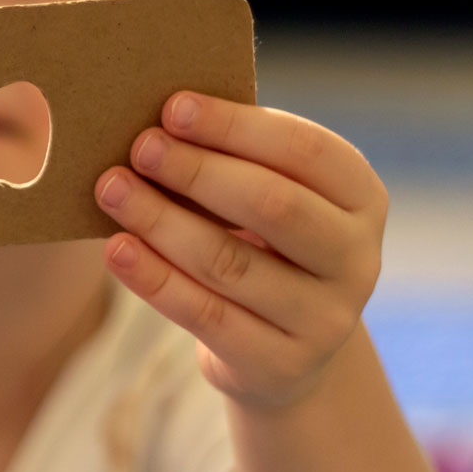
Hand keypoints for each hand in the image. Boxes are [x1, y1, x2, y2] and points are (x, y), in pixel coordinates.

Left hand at [93, 91, 387, 410]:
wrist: (285, 351)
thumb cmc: (262, 246)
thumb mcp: (270, 198)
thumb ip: (234, 160)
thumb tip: (159, 121)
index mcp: (360, 198)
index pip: (305, 150)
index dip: (237, 126)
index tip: (173, 107)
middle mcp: (356, 259)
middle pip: (274, 205)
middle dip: (198, 170)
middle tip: (140, 146)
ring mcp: (325, 319)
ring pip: (230, 262)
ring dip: (161, 220)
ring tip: (111, 189)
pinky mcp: (280, 364)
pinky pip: (205, 315)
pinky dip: (154, 278)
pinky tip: (116, 248)